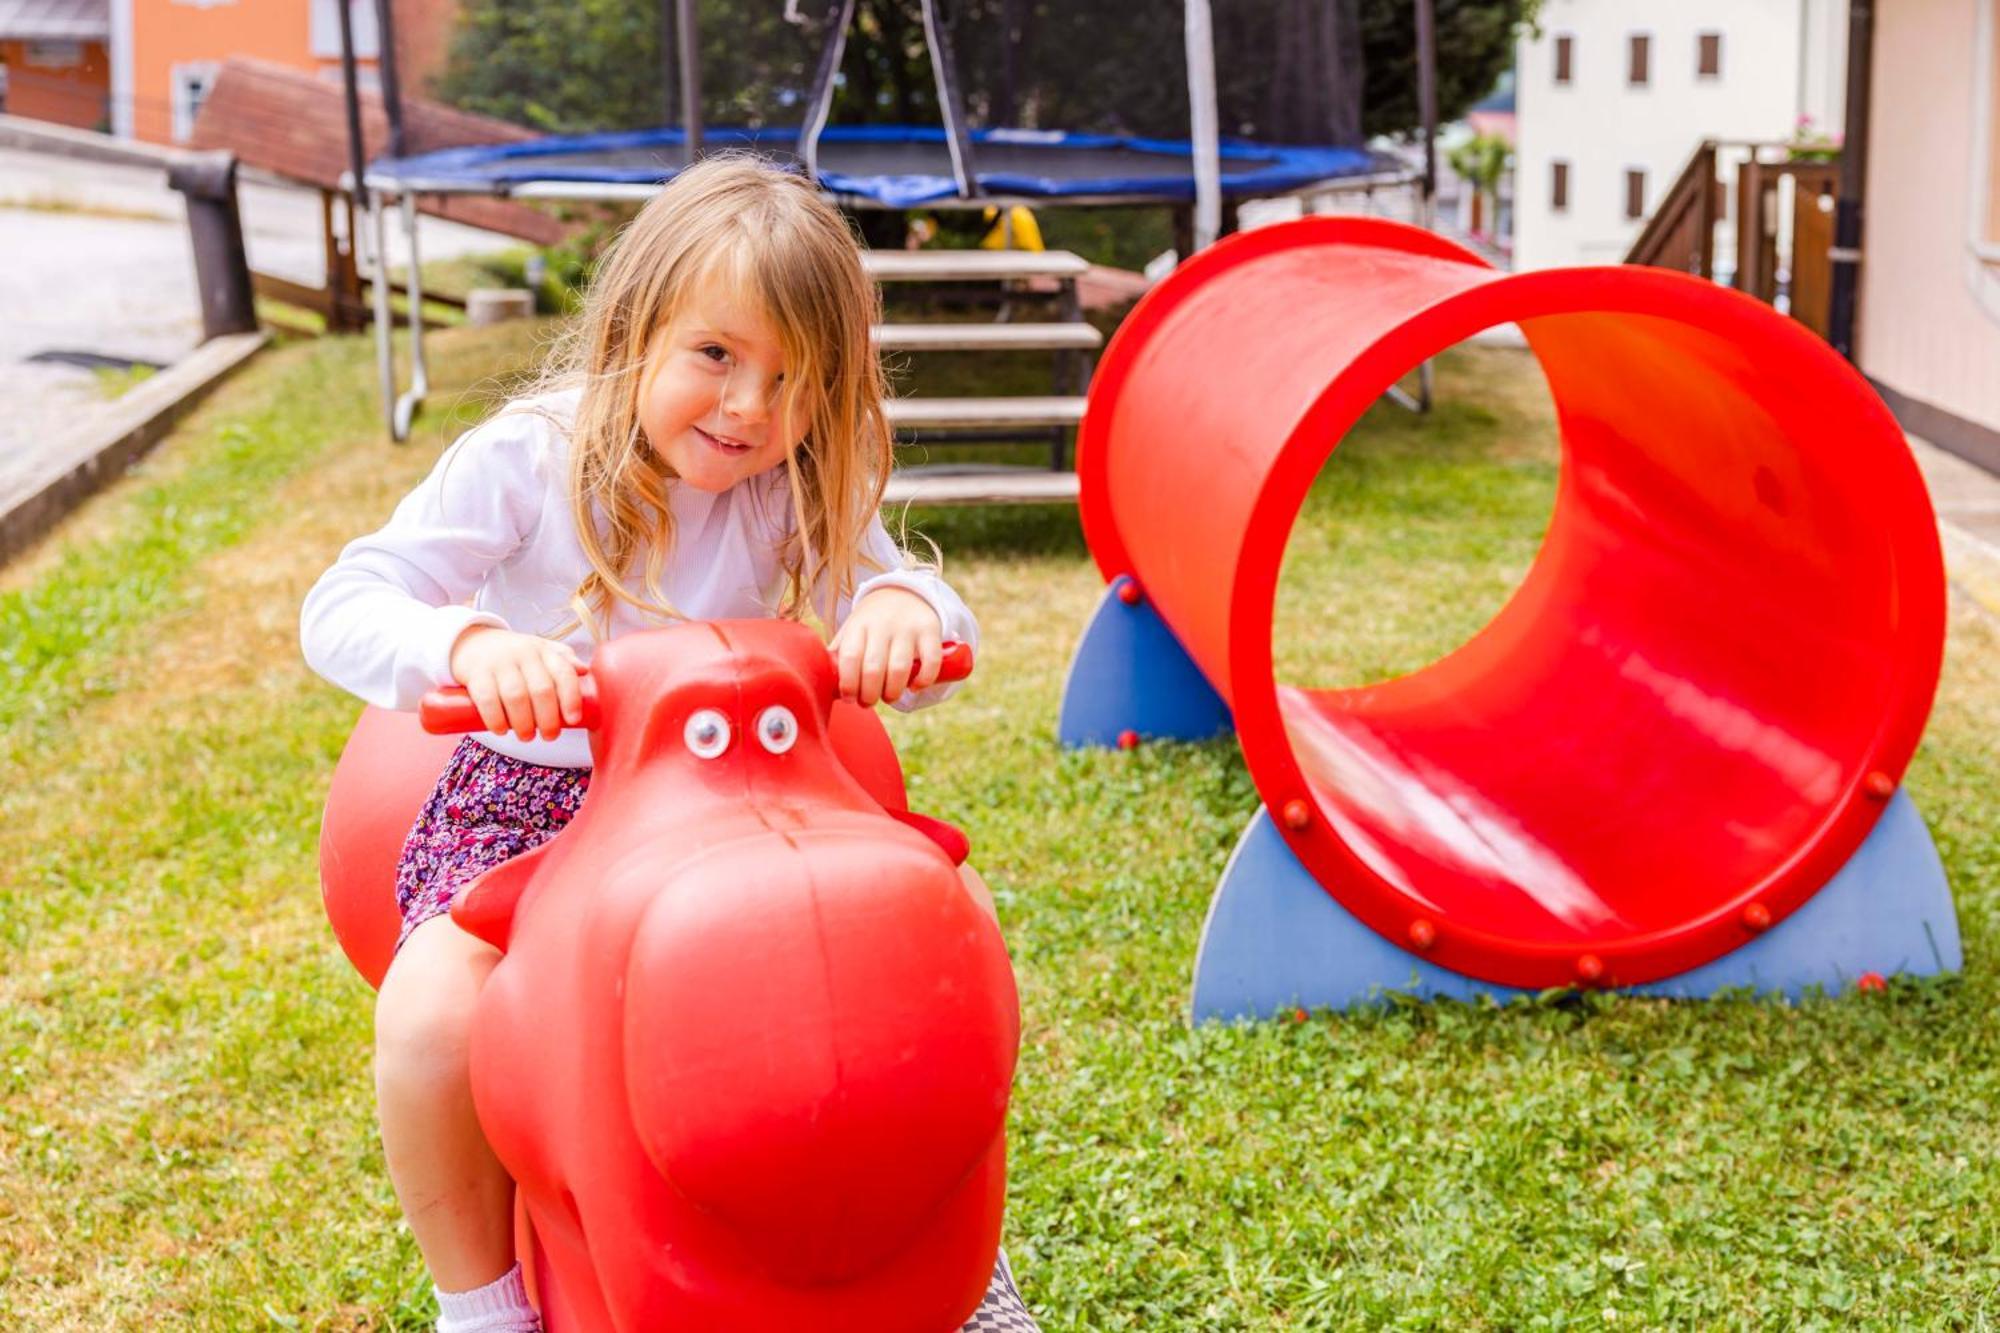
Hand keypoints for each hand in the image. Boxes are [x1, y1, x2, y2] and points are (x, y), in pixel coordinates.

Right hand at [447, 625, 585, 740]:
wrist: (471, 643)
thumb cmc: (514, 655)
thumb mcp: (540, 651)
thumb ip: (562, 661)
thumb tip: (585, 671)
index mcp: (543, 651)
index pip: (563, 673)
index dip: (571, 698)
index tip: (573, 720)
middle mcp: (523, 654)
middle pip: (541, 690)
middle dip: (548, 719)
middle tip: (549, 736)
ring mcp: (498, 663)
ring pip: (516, 697)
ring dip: (523, 723)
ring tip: (526, 736)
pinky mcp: (475, 673)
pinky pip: (487, 699)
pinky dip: (496, 719)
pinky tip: (501, 730)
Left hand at [831, 587, 943, 706]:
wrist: (904, 593)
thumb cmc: (872, 622)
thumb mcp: (852, 629)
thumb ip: (839, 653)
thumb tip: (823, 684)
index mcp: (859, 626)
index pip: (850, 657)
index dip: (848, 684)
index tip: (849, 698)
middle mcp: (882, 625)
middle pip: (873, 668)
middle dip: (869, 695)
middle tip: (868, 702)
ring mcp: (907, 628)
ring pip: (899, 669)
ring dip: (892, 692)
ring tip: (889, 697)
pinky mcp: (930, 631)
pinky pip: (930, 661)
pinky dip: (923, 681)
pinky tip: (915, 687)